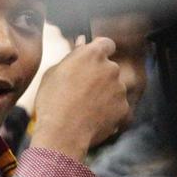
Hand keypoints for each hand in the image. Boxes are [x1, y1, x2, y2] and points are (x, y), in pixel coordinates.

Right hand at [30, 35, 130, 159]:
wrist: (63, 133)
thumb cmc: (52, 101)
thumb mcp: (52, 73)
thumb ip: (72, 57)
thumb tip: (82, 43)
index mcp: (92, 55)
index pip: (106, 43)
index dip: (99, 51)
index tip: (90, 61)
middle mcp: (111, 68)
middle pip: (109, 67)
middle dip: (98, 76)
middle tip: (78, 90)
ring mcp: (120, 89)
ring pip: (113, 88)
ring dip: (102, 94)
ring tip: (82, 108)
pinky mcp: (124, 107)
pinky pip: (116, 106)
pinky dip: (106, 110)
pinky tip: (89, 118)